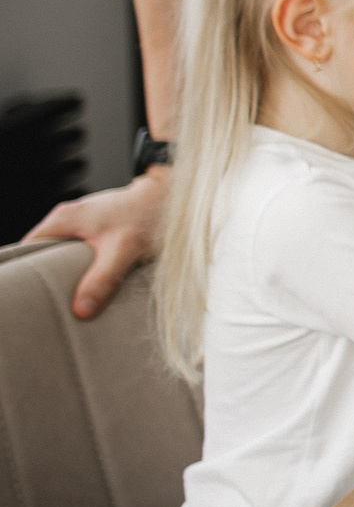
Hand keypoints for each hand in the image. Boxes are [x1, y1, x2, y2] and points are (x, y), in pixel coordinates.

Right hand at [24, 167, 169, 319]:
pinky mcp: (98, 228)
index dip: (26, 271)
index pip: (26, 249)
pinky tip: (92, 282)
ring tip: (72, 296)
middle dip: (46, 277)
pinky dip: (83, 266)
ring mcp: (83, 222)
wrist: (174, 198)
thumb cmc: (149, 214)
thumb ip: (102, 279)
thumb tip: (81, 309)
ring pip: (63, 254)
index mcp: (63, 219)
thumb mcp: (123, 250)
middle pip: (43, 254)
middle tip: (52, 302)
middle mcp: (68, 218)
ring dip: (67, 273)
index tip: (29, 294)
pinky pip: (80, 252)